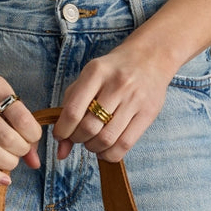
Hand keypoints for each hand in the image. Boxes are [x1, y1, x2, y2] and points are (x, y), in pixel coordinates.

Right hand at [0, 59, 43, 185]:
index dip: (33, 135)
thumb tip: (36, 162)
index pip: (21, 119)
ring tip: (10, 159)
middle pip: (8, 139)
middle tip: (20, 149)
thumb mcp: (0, 95)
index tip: (31, 137)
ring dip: (8, 163)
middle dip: (21, 150)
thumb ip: (20, 123)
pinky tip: (3, 179)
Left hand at [52, 43, 173, 163]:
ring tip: (92, 142)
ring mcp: (135, 99)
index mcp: (96, 72)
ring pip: (106, 139)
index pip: (73, 111)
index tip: (60, 135)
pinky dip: (110, 154)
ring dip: (94, 148)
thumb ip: (70, 109)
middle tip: (79, 136)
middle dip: (78, 139)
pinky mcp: (148, 113)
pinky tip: (105, 149)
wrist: (150, 57)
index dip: (63, 130)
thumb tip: (61, 150)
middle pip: (89, 128)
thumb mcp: (88, 80)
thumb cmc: (113, 72)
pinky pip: (125, 145)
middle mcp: (117, 84)